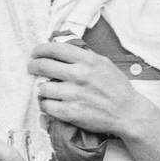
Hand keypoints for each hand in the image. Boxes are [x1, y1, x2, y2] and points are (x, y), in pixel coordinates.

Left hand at [28, 41, 151, 136]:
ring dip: (41, 89)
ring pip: (42, 88)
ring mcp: (74, 95)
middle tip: (31, 68)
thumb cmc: (116, 87)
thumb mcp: (104, 63)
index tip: (35, 53)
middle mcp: (80, 75)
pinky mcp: (71, 112)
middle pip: (43, 66)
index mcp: (88, 60)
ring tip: (45, 89)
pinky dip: (45, 104)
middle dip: (33, 66)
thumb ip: (84, 55)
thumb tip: (61, 47)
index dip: (40, 49)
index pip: (55, 49)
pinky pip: (47, 106)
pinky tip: (51, 103)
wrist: (128, 113)